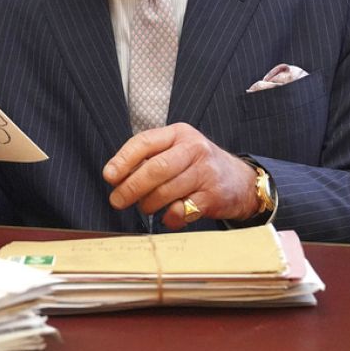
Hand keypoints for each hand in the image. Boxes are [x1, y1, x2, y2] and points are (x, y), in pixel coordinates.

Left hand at [103, 123, 258, 228]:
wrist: (241, 181)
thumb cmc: (198, 166)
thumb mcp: (177, 151)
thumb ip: (150, 158)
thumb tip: (116, 177)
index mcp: (179, 134)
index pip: (144, 142)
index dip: (122, 160)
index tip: (109, 176)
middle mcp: (194, 149)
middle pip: (155, 168)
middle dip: (131, 187)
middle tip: (117, 200)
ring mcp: (206, 173)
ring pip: (166, 191)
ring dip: (148, 204)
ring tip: (145, 206)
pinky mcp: (213, 197)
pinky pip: (181, 211)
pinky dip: (169, 216)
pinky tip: (168, 214)